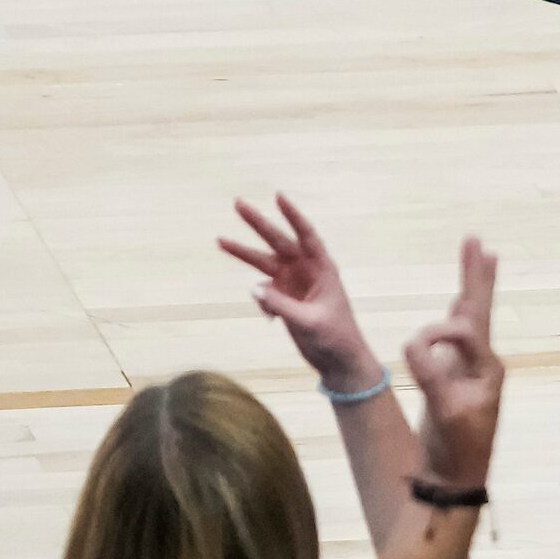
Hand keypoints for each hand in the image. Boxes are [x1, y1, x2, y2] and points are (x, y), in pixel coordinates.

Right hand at [221, 194, 379, 390]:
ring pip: (265, 263)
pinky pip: (264, 293)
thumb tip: (254, 289)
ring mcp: (294, 285)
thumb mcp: (310, 322)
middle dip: (259, 224)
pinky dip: (262, 302)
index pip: (307, 236)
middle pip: (279, 242)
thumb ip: (282, 305)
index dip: (293, 216)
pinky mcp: (284, 300)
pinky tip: (271, 319)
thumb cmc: (335, 338)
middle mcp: (307, 271)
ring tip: (220, 241)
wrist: (339, 362)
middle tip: (238, 203)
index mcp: (323, 269)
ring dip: (244, 253)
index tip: (278, 196)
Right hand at [404, 237, 501, 489]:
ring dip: (470, 286)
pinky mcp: (458, 376)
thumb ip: (431, 375)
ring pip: (470, 318)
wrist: (456, 477)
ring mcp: (472, 368)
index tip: (414, 350)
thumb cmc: (456, 448)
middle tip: (478, 241)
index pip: (465, 331)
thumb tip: (412, 343)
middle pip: (479, 310)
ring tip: (479, 256)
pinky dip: (456, 314)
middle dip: (476, 275)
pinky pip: (458, 336)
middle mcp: (485, 363)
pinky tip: (459, 302)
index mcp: (488, 368)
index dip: (438, 334)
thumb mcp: (444, 412)